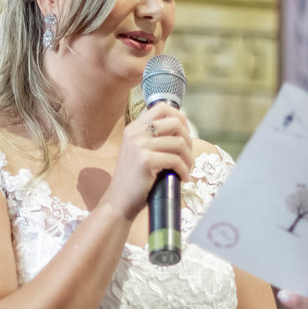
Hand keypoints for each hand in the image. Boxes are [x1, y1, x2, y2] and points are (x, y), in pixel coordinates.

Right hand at [101, 103, 192, 220]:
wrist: (119, 201)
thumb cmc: (134, 179)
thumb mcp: (139, 151)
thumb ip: (154, 139)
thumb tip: (183, 132)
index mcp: (134, 127)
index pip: (162, 108)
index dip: (180, 117)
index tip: (185, 133)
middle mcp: (136, 133)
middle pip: (175, 123)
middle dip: (188, 140)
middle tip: (187, 156)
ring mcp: (140, 146)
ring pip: (179, 143)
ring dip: (188, 158)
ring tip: (186, 169)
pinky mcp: (146, 161)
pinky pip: (176, 160)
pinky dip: (184, 170)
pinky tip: (182, 178)